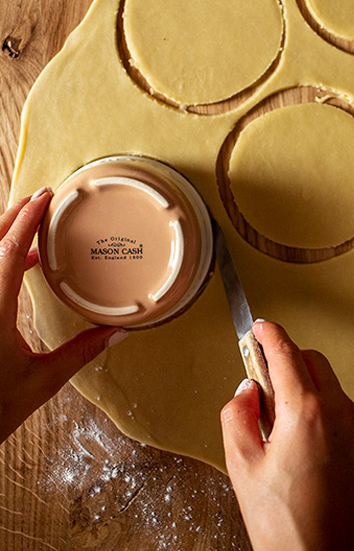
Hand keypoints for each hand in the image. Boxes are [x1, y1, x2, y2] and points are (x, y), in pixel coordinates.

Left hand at [0, 188, 126, 443]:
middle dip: (11, 218)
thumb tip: (115, 333)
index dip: (26, 220)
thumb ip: (80, 353)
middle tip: (36, 202)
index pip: (6, 251)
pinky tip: (17, 268)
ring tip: (29, 232)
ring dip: (2, 239)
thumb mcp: (41, 381)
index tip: (43, 198)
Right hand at [221, 320, 353, 550]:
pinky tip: (289, 430)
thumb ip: (238, 417)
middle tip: (255, 375)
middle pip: (311, 359)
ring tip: (268, 413)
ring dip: (299, 380)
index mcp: (306, 410)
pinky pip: (333, 403)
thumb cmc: (285, 521)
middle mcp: (336, 411)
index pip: (286, 353)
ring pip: (325, 380)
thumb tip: (245, 391)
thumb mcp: (243, 466)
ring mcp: (352, 425)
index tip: (258, 325)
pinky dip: (312, 400)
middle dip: (285, 357)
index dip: (268, 334)